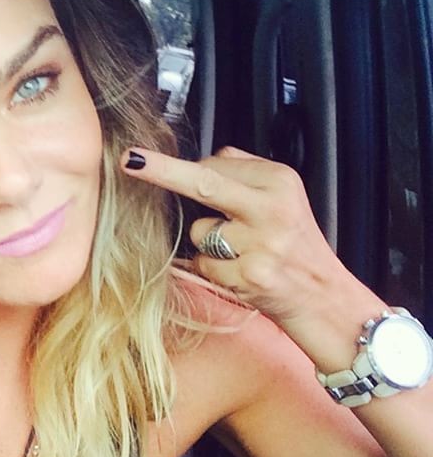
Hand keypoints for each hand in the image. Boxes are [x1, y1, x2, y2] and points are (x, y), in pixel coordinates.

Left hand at [121, 145, 360, 325]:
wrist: (326, 301)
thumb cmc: (299, 248)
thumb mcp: (286, 199)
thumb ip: (249, 172)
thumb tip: (211, 156)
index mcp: (280, 182)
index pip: (218, 163)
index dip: (187, 170)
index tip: (147, 159)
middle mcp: (272, 208)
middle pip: (204, 181)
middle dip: (162, 170)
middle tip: (130, 161)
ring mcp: (262, 243)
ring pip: (201, 231)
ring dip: (210, 243)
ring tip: (245, 253)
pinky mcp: (251, 276)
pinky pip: (205, 264)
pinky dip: (214, 270)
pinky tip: (243, 273)